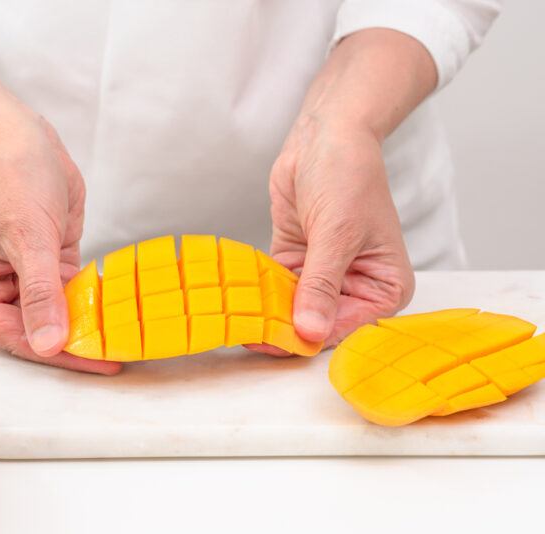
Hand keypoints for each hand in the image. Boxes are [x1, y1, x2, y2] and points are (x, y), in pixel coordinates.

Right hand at [0, 115, 121, 374]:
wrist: (27, 143)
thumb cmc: (14, 181)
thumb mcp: (29, 237)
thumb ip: (40, 293)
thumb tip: (49, 344)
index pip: (15, 336)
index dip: (56, 351)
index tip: (97, 362)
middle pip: (35, 335)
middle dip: (73, 345)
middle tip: (116, 359)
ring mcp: (19, 287)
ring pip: (54, 322)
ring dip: (85, 329)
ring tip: (123, 344)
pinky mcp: (46, 275)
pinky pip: (68, 301)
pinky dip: (90, 308)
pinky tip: (117, 319)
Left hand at [246, 28, 434, 355]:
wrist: (325, 135)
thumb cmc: (348, 176)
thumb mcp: (336, 234)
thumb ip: (321, 285)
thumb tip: (310, 332)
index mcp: (385, 287)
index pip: (347, 328)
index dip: (311, 337)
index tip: (274, 344)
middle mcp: (356, 288)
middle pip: (317, 323)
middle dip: (284, 328)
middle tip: (246, 335)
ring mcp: (324, 276)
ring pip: (292, 309)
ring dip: (266, 313)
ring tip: (235, 322)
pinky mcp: (297, 262)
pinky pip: (276, 288)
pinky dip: (258, 293)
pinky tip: (236, 300)